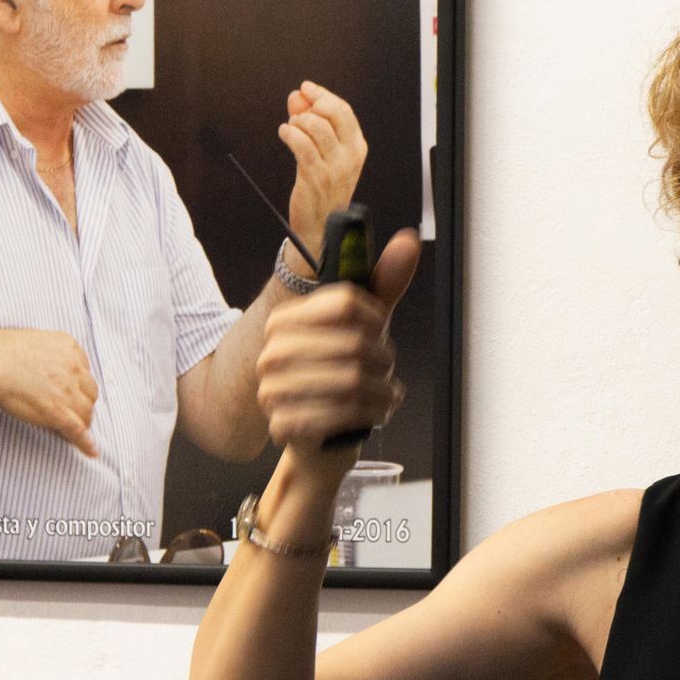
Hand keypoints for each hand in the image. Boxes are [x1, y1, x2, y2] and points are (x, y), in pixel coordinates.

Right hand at [0, 328, 99, 456]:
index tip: (74, 395)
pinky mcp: (57, 410)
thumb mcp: (36, 341)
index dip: (78, 387)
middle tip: (75, 413)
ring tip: (77, 430)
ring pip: (86, 411)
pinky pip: (77, 429)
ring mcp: (67, 390)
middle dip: (84, 403)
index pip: (84, 373)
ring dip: (83, 421)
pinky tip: (91, 451)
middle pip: (90, 392)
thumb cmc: (1, 352)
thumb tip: (48, 366)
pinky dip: (85, 442)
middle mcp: (74, 367)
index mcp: (70, 347)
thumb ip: (50, 353)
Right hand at [255, 229, 420, 469]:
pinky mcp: (284, 425)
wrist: (322, 438)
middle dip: (383, 360)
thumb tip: (408, 240)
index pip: (347, 302)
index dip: (376, 318)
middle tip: (386, 369)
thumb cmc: (341, 375)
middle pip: (353, 343)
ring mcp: (273, 390)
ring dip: (382, 389)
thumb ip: (385, 283)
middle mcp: (271, 353)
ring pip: (352, 380)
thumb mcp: (366, 326)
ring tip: (386, 391)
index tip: (379, 331)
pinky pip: (343, 414)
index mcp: (284, 320)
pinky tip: (377, 411)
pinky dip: (373, 413)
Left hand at [278, 82, 367, 266]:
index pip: (344, 111)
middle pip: (334, 113)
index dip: (323, 95)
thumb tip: (298, 96)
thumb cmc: (321, 190)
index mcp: (357, 148)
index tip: (306, 88)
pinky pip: (302, 146)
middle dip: (313, 103)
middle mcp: (350, 156)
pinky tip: (284, 133)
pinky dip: (290, 134)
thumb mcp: (323, 154)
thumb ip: (311, 124)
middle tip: (297, 107)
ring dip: (299, 121)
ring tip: (291, 127)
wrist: (320, 228)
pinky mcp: (315, 177)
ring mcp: (335, 168)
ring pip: (317, 127)